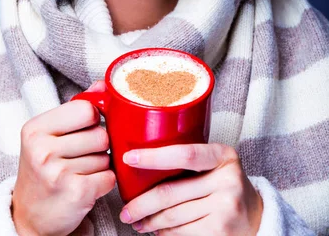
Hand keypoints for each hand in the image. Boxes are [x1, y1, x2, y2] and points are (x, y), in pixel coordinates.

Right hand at [11, 80, 115, 235]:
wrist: (29, 217)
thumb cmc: (44, 169)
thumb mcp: (50, 134)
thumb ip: (76, 108)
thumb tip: (102, 84)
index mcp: (35, 129)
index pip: (86, 109)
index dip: (93, 119)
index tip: (83, 129)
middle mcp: (42, 149)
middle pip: (100, 134)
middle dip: (98, 147)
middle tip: (80, 157)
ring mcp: (58, 173)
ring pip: (106, 157)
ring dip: (101, 166)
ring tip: (80, 173)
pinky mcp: (76, 194)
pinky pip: (109, 177)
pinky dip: (104, 183)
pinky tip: (86, 187)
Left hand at [119, 142, 262, 235]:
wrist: (257, 216)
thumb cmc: (225, 185)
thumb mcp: (216, 164)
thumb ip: (190, 160)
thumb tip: (141, 165)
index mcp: (223, 155)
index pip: (185, 154)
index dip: (154, 156)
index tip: (129, 158)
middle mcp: (227, 179)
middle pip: (171, 192)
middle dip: (142, 203)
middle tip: (125, 210)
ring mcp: (226, 207)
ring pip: (173, 216)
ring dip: (150, 221)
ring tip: (138, 222)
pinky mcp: (222, 231)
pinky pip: (182, 232)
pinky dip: (165, 233)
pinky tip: (157, 230)